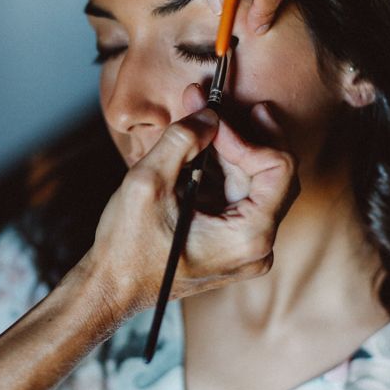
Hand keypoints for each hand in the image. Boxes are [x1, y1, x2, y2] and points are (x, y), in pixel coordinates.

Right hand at [88, 86, 297, 313]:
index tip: (212, 122)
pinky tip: (196, 146)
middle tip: (210, 102)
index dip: (246, 136)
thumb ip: (182, 139)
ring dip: (225, 146)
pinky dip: (218, 166)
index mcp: (249, 238)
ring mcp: (246, 245)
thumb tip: (209, 113)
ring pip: (251, 179)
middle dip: (236, 133)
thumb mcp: (148, 183)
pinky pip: (236, 194)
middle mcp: (258, 245)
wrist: (112, 287)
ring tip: (197, 115)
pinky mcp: (232, 241)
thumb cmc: (127, 247)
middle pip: (269, 171)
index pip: (278, 167)